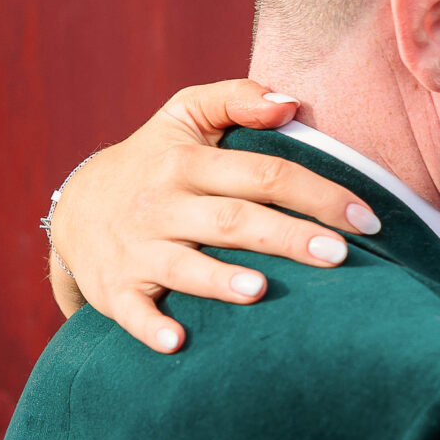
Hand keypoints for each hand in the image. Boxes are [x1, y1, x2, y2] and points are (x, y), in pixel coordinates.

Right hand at [47, 80, 382, 351]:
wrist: (74, 209)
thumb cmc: (153, 162)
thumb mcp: (183, 116)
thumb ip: (235, 97)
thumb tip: (292, 102)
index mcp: (188, 161)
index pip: (264, 172)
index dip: (317, 192)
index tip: (366, 218)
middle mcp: (164, 203)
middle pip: (234, 219)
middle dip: (287, 237)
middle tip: (338, 256)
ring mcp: (138, 248)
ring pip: (183, 265)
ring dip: (219, 280)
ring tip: (261, 291)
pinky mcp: (115, 289)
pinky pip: (132, 311)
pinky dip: (150, 326)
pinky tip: (176, 342)